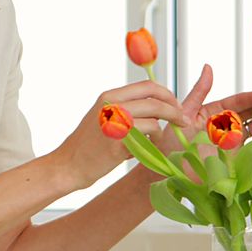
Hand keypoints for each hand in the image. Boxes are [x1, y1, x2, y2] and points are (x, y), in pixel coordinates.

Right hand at [53, 81, 189, 190]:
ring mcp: (115, 121)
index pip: (147, 86)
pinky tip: (150, 147)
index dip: (166, 94)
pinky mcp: (119, 140)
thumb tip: (155, 103)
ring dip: (165, 127)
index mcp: (109, 96)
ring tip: (164, 137)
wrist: (69, 164)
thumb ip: (124, 107)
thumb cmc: (88, 144)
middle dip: (174, 109)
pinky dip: (155, 141)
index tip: (174, 104)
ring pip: (154, 117)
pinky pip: (148, 135)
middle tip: (181, 119)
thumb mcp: (103, 116)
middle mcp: (112, 104)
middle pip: (155, 99)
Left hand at [152, 64, 251, 156]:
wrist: (168, 169)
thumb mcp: (185, 112)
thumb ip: (200, 91)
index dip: (251, 98)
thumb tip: (209, 67)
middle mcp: (223, 125)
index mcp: (213, 113)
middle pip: (248, 113)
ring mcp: (230, 141)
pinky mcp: (233, 157)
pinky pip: (250, 145)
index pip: (236, 102)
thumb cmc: (171, 142)